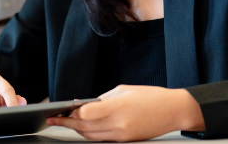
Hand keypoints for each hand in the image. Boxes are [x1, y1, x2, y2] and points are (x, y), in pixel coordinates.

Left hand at [46, 85, 202, 141]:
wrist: (173, 111)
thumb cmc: (151, 97)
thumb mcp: (124, 90)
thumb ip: (103, 99)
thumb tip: (84, 104)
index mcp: (118, 107)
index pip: (87, 113)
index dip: (73, 112)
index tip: (64, 108)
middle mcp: (119, 124)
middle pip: (85, 126)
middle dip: (67, 123)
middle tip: (54, 118)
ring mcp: (122, 135)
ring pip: (91, 136)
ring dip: (76, 130)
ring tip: (64, 123)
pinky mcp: (126, 141)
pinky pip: (102, 139)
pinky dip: (90, 133)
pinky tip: (82, 127)